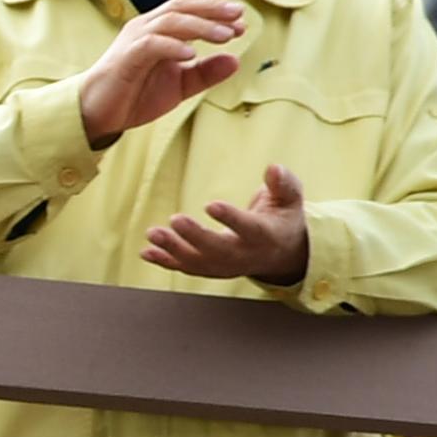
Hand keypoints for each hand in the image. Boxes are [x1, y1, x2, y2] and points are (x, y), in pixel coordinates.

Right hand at [75, 0, 246, 145]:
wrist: (98, 113)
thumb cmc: (135, 95)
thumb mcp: (179, 85)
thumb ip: (205, 73)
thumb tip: (236, 60)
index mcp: (158, 29)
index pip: (190, 9)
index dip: (216, 12)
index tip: (242, 23)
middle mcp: (146, 27)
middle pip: (182, 6)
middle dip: (212, 10)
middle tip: (239, 18)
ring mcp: (135, 40)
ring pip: (170, 21)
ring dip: (201, 27)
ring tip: (225, 37)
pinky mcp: (126, 57)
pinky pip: (152, 44)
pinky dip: (173, 46)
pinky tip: (192, 54)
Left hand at [144, 163, 310, 285]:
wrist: (282, 254)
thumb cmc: (283, 219)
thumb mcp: (291, 199)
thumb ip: (283, 183)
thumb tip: (273, 167)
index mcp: (264, 235)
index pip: (247, 228)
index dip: (230, 218)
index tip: (211, 205)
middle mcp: (243, 254)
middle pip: (218, 250)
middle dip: (195, 237)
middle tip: (175, 220)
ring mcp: (226, 265)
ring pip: (198, 262)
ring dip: (173, 249)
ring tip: (152, 234)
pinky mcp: (211, 269)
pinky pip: (187, 267)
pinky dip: (165, 261)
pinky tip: (146, 251)